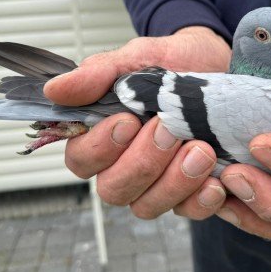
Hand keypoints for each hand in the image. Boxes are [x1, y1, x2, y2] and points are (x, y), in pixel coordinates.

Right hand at [44, 27, 231, 217]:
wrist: (216, 63)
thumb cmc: (171, 62)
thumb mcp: (136, 59)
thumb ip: (97, 74)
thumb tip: (54, 90)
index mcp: (104, 134)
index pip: (81, 159)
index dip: (100, 148)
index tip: (128, 120)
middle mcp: (125, 164)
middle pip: (113, 189)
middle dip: (142, 163)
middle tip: (170, 130)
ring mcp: (156, 181)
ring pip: (146, 206)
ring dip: (173, 183)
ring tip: (201, 150)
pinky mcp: (189, 189)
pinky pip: (187, 212)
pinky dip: (200, 201)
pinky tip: (216, 181)